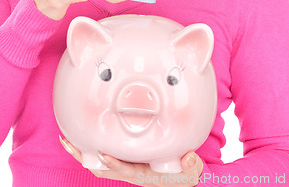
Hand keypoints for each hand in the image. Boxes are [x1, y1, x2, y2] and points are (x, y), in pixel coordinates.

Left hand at [59, 136, 202, 186]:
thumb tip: (189, 158)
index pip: (124, 170)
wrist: (181, 180)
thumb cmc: (184, 174)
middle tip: (66, 141)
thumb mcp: (192, 170)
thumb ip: (191, 164)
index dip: (112, 163)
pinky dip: (88, 151)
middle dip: (83, 157)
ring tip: (66, 139)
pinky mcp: (124, 163)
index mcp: (143, 175)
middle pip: (100, 169)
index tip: (101, 152)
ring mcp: (125, 169)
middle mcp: (129, 173)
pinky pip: (101, 160)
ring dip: (81, 154)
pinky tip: (82, 139)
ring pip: (97, 166)